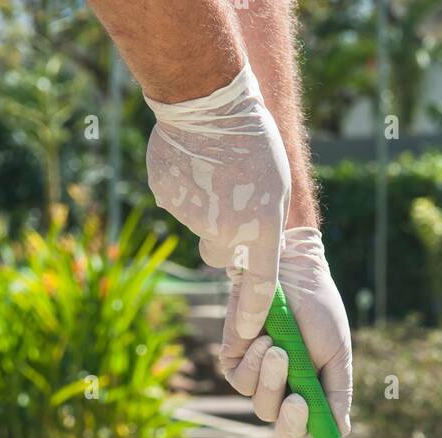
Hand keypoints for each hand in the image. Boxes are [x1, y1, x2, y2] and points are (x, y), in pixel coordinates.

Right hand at [145, 62, 289, 341]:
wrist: (210, 101)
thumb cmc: (254, 141)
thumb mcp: (275, 188)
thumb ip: (261, 228)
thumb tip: (238, 257)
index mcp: (261, 229)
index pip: (259, 287)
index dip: (252, 313)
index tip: (247, 332)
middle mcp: (226, 231)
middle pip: (221, 255)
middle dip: (224, 238)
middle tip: (229, 200)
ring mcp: (192, 217)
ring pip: (197, 227)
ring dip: (203, 209)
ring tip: (212, 172)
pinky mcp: (167, 199)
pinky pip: (176, 205)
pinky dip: (182, 190)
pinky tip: (191, 163)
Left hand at [220, 227, 351, 437]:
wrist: (291, 268)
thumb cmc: (319, 310)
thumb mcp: (336, 357)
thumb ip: (336, 397)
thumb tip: (340, 437)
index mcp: (314, 396)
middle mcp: (285, 393)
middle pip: (285, 430)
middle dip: (291, 418)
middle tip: (299, 398)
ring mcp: (258, 379)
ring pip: (261, 406)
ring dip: (271, 381)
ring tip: (279, 347)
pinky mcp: (233, 361)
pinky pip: (240, 381)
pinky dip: (253, 363)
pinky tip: (263, 338)